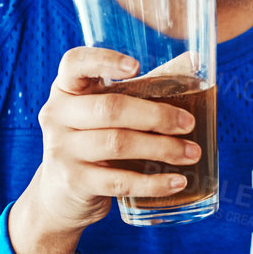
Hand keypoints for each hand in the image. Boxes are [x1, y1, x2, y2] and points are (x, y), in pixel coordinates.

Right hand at [17, 47, 198, 233]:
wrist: (60, 193)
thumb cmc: (93, 139)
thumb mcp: (106, 109)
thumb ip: (144, 86)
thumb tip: (195, 61)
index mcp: (66, 89)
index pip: (75, 63)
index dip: (104, 61)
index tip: (137, 67)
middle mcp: (57, 116)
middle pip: (109, 108)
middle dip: (156, 115)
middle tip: (189, 124)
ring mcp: (62, 150)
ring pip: (117, 143)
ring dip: (161, 148)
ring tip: (191, 153)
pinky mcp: (74, 182)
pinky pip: (119, 181)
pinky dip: (152, 182)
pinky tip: (177, 182)